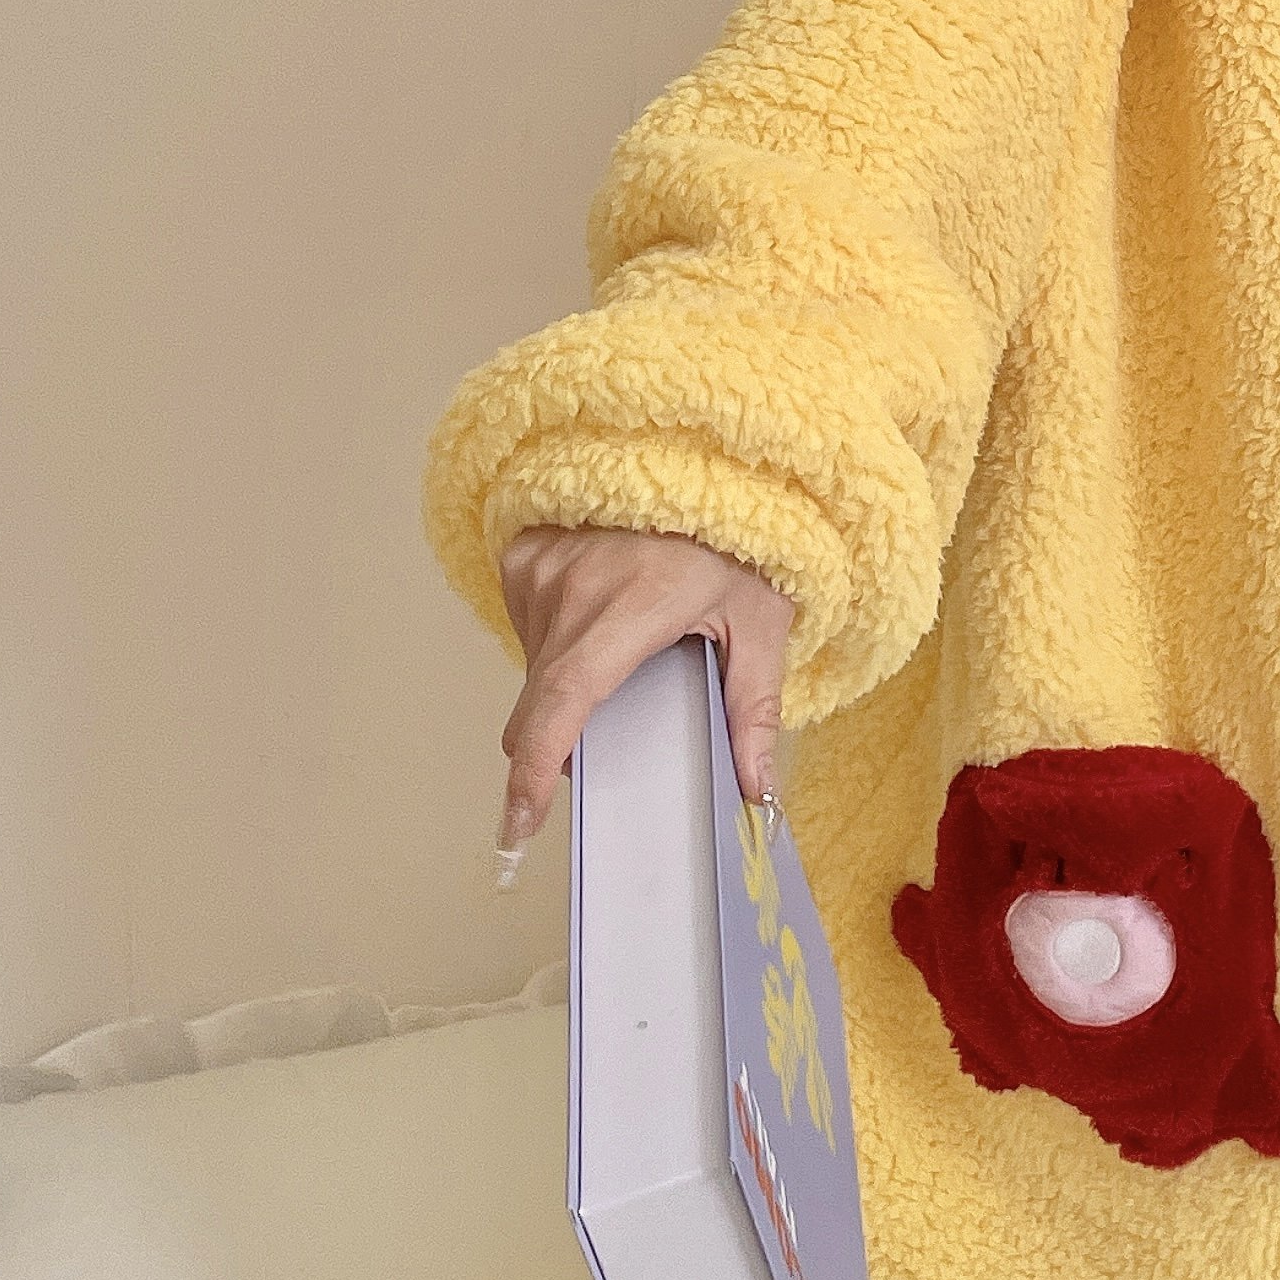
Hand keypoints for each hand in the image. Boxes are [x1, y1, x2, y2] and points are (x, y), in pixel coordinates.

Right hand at [494, 527, 794, 872]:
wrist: (705, 456)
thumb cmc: (738, 537)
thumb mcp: (761, 622)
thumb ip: (754, 709)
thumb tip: (755, 791)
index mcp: (629, 608)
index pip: (563, 703)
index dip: (534, 770)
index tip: (518, 824)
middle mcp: (571, 589)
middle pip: (541, 704)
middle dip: (561, 740)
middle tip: (606, 738)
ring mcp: (541, 569)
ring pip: (534, 670)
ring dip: (567, 682)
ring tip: (626, 646)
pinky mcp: (524, 555)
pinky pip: (528, 627)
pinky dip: (558, 640)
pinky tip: (604, 612)